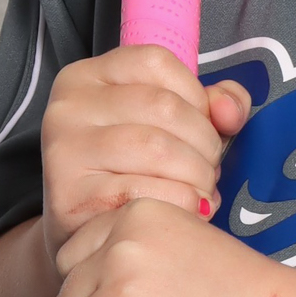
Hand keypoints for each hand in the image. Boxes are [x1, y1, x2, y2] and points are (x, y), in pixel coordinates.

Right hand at [39, 46, 250, 269]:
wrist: (87, 234)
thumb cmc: (133, 172)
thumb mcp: (166, 125)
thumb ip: (208, 105)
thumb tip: (230, 111)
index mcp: (89, 75)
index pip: (156, 62)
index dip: (195, 96)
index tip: (203, 126)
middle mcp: (68, 107)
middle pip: (163, 106)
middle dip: (204, 143)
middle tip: (209, 169)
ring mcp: (64, 151)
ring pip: (157, 148)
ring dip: (197, 175)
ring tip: (201, 191)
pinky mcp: (70, 197)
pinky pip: (146, 192)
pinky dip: (182, 203)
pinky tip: (187, 210)